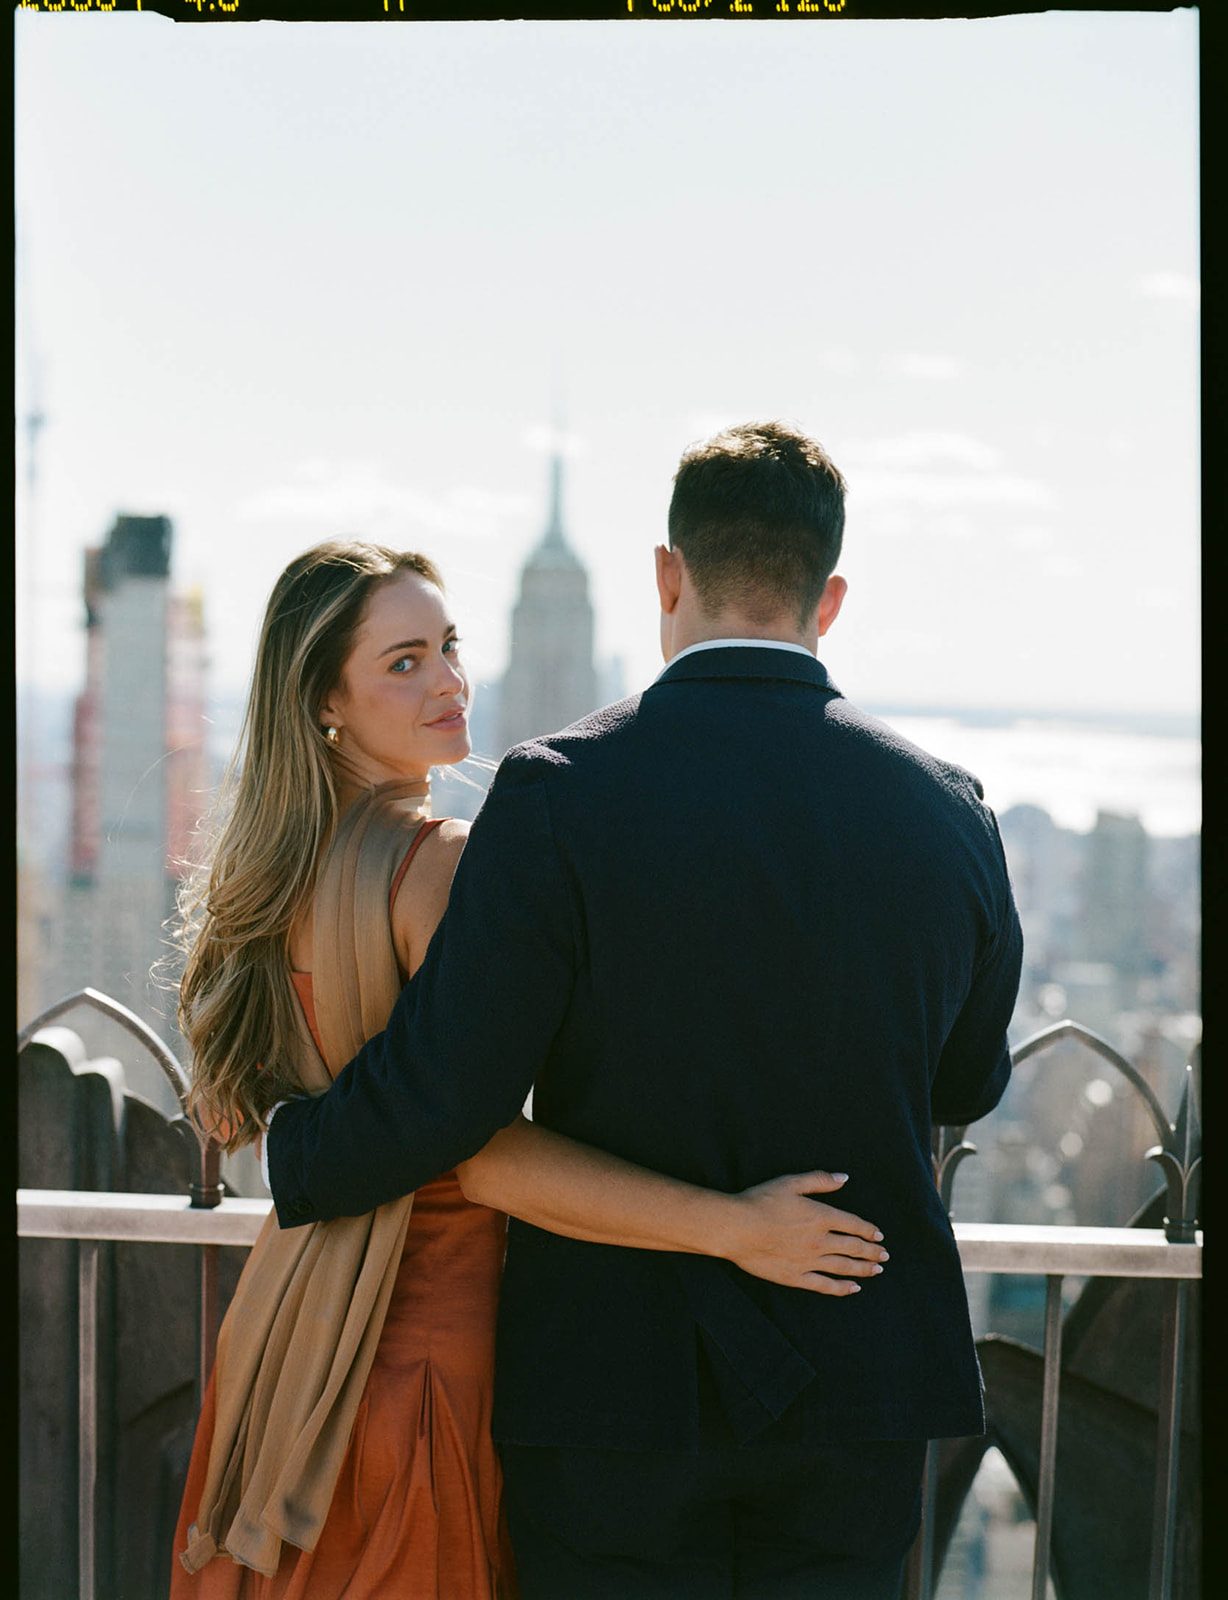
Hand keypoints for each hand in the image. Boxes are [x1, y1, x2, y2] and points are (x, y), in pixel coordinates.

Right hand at [722, 1171, 887, 1295]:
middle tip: (884, 1255)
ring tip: (877, 1270)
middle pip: (853, 1247)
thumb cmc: (760, 1201)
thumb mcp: (790, 1182)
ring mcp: (809, 1260)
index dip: (868, 1230)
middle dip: (872, 1251)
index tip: (879, 1235)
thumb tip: (844, 1178)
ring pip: (844, 1266)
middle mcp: (819, 1240)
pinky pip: (825, 1285)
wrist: (737, 1228)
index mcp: (820, 1216)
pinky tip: (853, 1288)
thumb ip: (819, 1180)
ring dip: (863, 1269)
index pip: (853, 1224)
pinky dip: (842, 1287)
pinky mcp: (796, 1276)